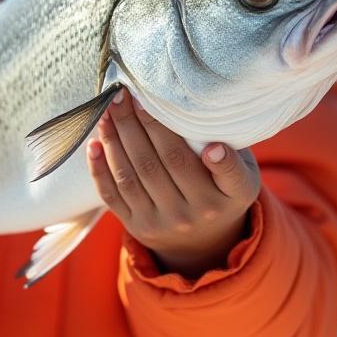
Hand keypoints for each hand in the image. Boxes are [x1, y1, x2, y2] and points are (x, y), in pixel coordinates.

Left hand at [86, 89, 260, 277]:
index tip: (211, 142)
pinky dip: (100, 169)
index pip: (227, 175)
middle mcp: (195, 214)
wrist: (202, 241)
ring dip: (115, 139)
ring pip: (132, 176)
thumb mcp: (242, 173)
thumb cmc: (221, 189)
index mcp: (229, 196)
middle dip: (140, 123)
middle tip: (125, 94)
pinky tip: (94, 143)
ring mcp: (163, 222)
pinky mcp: (138, 227)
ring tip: (108, 111)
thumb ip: (230, 150)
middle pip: (163, 163)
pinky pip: (113, 196)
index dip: (221, 161)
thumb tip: (200, 112)